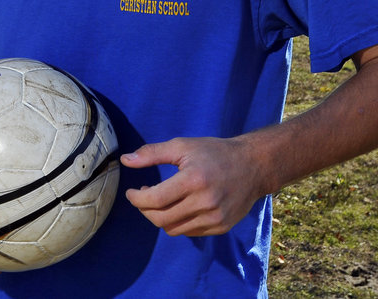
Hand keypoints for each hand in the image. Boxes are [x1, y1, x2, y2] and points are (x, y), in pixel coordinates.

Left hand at [121, 137, 262, 236]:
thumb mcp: (182, 146)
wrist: (252, 165)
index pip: (156, 199)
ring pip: (173, 229)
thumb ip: (152, 153)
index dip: (137, 198)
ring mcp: (214, 218)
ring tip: (159, 201)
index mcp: (194, 180)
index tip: (131, 192)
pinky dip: (177, 222)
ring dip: (159, 217)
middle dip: (145, 209)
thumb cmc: (214, 152)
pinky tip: (177, 207)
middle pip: (161, 218)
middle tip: (143, 196)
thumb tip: (125, 160)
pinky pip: (189, 232)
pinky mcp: (221, 227)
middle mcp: (205, 202)